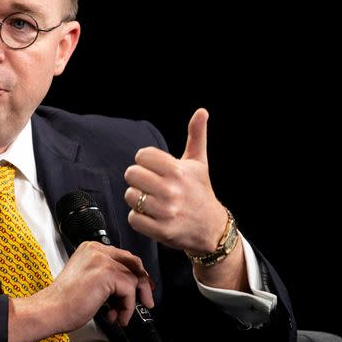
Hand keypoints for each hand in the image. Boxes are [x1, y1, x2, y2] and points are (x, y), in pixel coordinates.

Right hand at [48, 241, 153, 328]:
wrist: (51, 309)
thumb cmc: (65, 301)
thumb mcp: (88, 280)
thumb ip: (106, 277)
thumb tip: (128, 286)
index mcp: (91, 249)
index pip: (123, 256)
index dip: (136, 273)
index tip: (141, 288)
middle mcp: (97, 250)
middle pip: (133, 263)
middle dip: (142, 284)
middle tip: (146, 300)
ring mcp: (101, 260)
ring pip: (133, 278)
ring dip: (130, 302)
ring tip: (119, 315)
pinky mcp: (106, 273)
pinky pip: (129, 290)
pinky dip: (127, 307)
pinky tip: (116, 316)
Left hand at [124, 108, 229, 253]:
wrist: (211, 228)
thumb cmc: (200, 191)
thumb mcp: (199, 163)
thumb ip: (196, 135)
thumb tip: (201, 111)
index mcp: (178, 171)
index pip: (142, 155)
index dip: (145, 161)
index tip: (155, 168)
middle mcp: (172, 190)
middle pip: (131, 174)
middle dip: (137, 178)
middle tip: (148, 184)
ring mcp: (166, 212)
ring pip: (130, 196)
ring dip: (136, 198)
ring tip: (150, 199)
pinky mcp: (161, 231)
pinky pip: (133, 218)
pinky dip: (138, 217)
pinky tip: (150, 215)